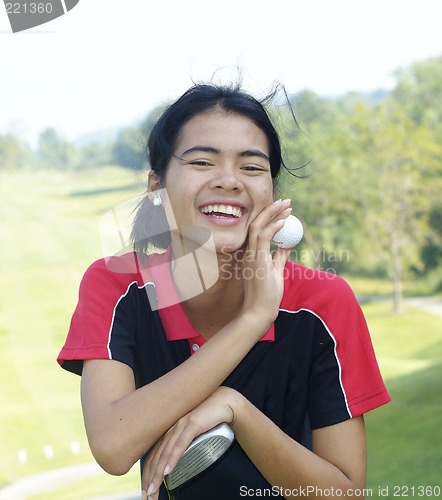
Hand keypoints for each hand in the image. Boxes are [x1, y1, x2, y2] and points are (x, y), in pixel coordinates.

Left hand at [141, 387, 240, 499]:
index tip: (146, 490)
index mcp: (169, 430)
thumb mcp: (192, 432)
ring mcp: (180, 424)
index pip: (153, 455)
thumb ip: (182, 442)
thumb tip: (176, 462)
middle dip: (150, 478)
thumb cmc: (209, 418)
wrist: (225, 402)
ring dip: (158, 474)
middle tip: (148, 496)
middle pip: (156, 456)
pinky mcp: (192, 424)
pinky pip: (180, 444)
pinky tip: (167, 471)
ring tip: (153, 489)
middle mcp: (171, 427)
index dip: (147, 473)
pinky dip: (172, 459)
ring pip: (165, 453)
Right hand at [239, 199, 291, 323]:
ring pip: (258, 226)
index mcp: (250, 255)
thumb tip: (286, 244)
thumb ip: (278, 256)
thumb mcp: (275, 272)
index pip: (258, 230)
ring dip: (273, 214)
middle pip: (256, 223)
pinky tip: (283, 220)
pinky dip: (273, 227)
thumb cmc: (266, 296)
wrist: (259, 312)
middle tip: (286, 201)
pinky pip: (262, 237)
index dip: (269, 217)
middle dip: (271, 210)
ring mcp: (250, 255)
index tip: (282, 210)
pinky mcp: (256, 259)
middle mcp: (247, 252)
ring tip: (287, 205)